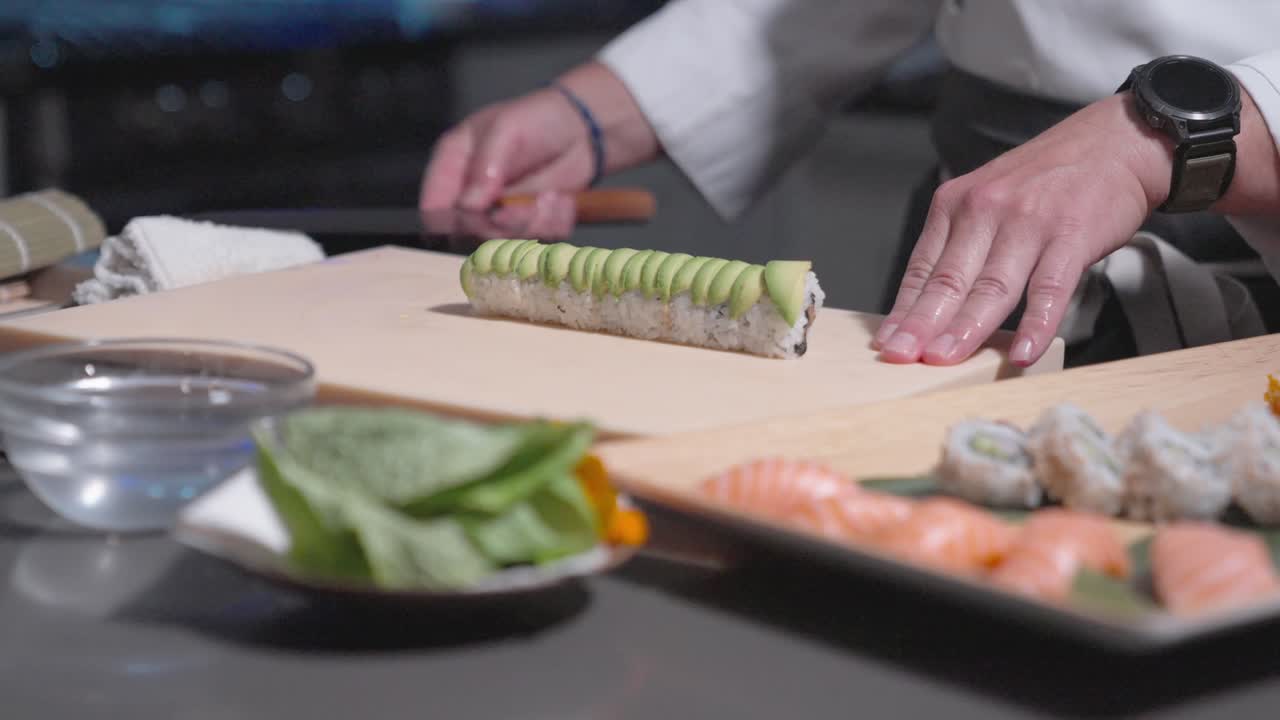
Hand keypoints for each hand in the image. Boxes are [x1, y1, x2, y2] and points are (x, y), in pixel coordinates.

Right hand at [419, 61, 658, 238]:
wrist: (581, 127)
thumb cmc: (536, 118)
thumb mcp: (506, 129)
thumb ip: (485, 165)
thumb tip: (469, 205)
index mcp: (454, 167)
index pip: (434, 207)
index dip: (451, 220)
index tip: (481, 216)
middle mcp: (473, 195)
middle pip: (470, 232)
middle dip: (502, 225)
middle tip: (526, 208)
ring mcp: (501, 213)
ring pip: (507, 242)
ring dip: (533, 224)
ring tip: (550, 196)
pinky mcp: (531, 224)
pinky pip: (539, 239)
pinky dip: (554, 223)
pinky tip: (561, 199)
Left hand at [873, 92, 1178, 367]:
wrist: (1115, 142)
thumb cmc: (1048, 179)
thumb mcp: (989, 199)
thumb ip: (963, 244)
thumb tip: (933, 304)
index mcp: (956, 204)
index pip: (922, 268)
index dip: (904, 310)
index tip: (887, 343)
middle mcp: (985, 211)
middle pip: (948, 280)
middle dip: (922, 324)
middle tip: (901, 356)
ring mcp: (1028, 224)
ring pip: (991, 287)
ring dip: (966, 328)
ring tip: (946, 359)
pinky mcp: (1071, 236)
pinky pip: (1048, 288)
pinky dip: (1036, 323)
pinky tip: (1024, 352)